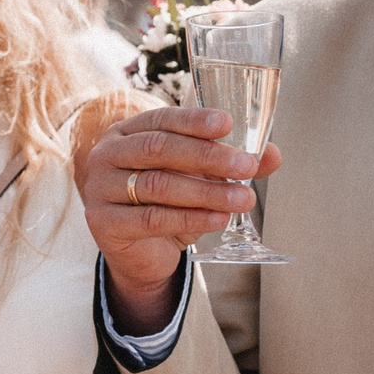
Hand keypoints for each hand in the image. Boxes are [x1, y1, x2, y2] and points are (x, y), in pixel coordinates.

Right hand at [81, 105, 280, 328]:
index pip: (161, 119)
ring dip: (206, 192)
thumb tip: (272, 154)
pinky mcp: (103, 222)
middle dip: (208, 156)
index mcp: (127, 132)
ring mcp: (100, 188)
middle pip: (159, 149)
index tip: (228, 123)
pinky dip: (190, 218)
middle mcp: (108, 154)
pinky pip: (151, 219)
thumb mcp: (199, 179)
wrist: (141, 253)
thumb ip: (230, 164)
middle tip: (246, 165)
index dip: (195, 120)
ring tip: (243, 198)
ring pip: (158, 185)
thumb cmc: (168, 205)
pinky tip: (219, 219)